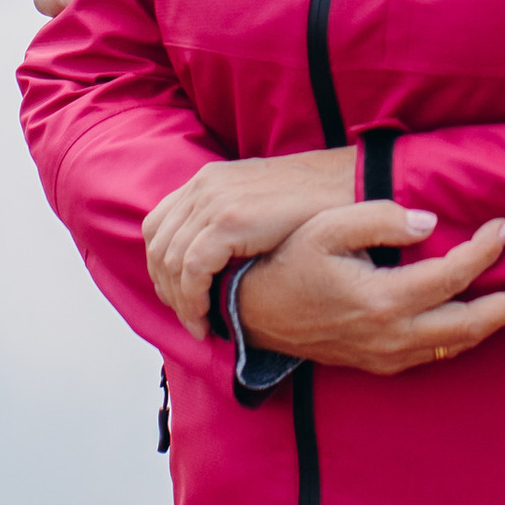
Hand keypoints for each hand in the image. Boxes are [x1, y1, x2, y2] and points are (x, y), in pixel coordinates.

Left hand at [144, 150, 358, 333]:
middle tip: (189, 318)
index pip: (158, 225)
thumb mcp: (257, 202)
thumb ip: (227, 219)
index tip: (177, 296)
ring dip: (180, 302)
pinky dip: (193, 299)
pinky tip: (207, 318)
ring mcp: (214, 201)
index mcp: (207, 179)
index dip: (160, 267)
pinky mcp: (229, 220)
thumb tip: (208, 262)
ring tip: (200, 325)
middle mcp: (203, 186)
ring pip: (170, 262)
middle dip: (167, 290)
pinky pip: (191, 269)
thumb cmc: (311, 203)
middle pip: (158, 246)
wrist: (347, 185)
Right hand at [236, 206, 504, 375]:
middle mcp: (391, 336)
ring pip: (457, 346)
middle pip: (470, 325)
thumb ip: (380, 219)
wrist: (253, 313)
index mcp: (382, 300)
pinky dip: (464, 337)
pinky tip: (479, 319)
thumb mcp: (327, 228)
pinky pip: (435, 355)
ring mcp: (387, 355)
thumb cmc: (289, 261)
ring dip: (495, 323)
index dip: (484, 251)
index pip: (452, 276)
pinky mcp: (380, 363)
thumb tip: (429, 222)